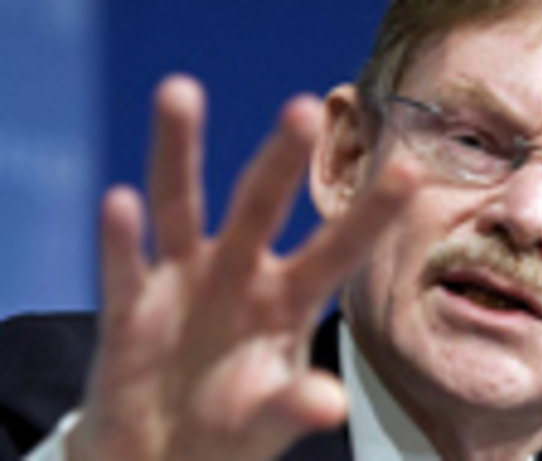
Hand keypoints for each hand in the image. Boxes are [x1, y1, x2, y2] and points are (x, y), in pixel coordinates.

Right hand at [66, 75, 417, 460]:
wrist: (163, 450)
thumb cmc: (229, 426)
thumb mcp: (267, 420)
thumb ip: (293, 407)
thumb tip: (328, 405)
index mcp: (288, 300)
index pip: (337, 250)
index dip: (370, 216)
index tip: (409, 174)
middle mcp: (238, 276)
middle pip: (260, 206)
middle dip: (280, 161)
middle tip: (303, 108)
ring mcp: (183, 284)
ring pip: (181, 208)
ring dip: (178, 153)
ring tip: (180, 93)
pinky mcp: (131, 309)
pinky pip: (125, 269)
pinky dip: (121, 240)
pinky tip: (120, 204)